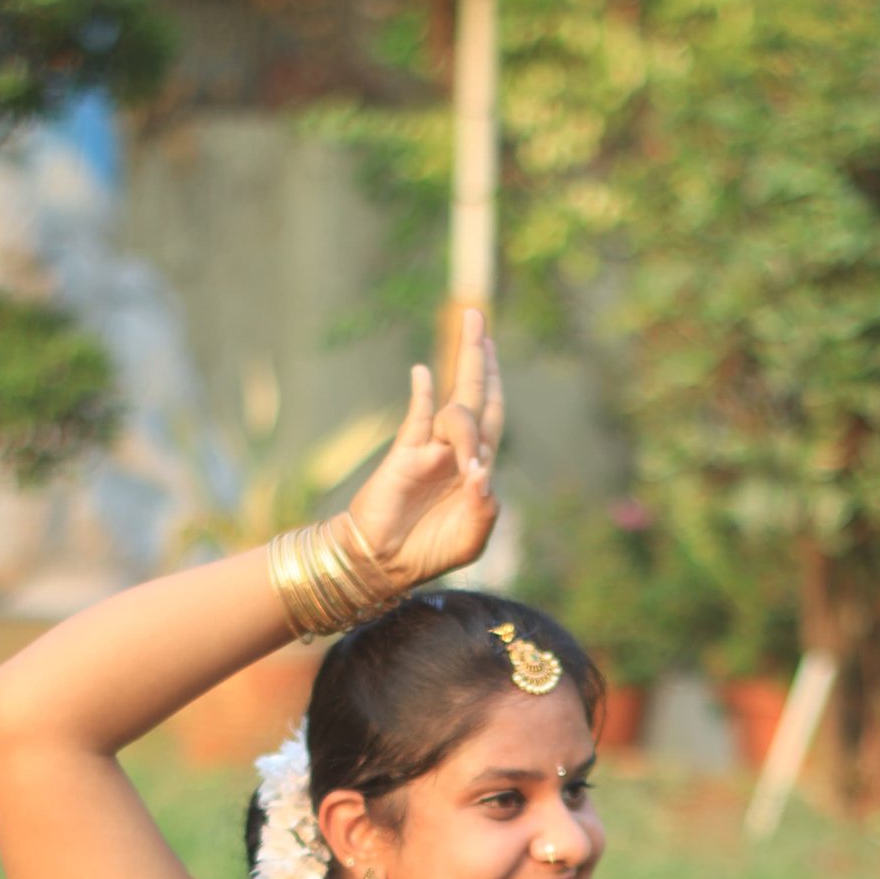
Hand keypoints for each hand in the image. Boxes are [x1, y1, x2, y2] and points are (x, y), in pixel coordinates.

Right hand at [346, 309, 503, 588]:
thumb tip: (481, 472)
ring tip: (470, 396)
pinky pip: (416, 420)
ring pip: (455, 410)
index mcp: (476, 467)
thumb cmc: (431, 550)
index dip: (495, 384)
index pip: (491, 417)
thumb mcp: (471, 537)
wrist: (384, 563)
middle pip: (473, 395)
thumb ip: (484, 506)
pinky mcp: (404, 456)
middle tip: (476, 315)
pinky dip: (422, 398)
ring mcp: (430, 450)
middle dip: (478, 357)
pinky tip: (423, 374)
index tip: (492, 348)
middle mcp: (455, 451)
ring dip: (468, 403)